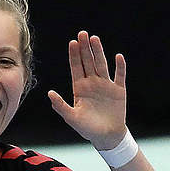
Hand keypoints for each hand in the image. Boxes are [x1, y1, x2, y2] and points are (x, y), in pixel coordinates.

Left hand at [47, 31, 127, 148]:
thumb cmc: (87, 128)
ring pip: (102, 64)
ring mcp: (105, 85)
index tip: (72, 42)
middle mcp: (92, 83)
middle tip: (82, 33)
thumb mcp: (72, 118)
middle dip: (85, 48)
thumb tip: (49, 93)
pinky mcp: (118, 90)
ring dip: (99, 52)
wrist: (107, 136)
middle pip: (88, 62)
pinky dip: (120, 67)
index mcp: (80, 88)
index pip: (76, 67)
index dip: (74, 55)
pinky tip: (118, 57)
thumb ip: (61, 105)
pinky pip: (119, 76)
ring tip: (95, 39)